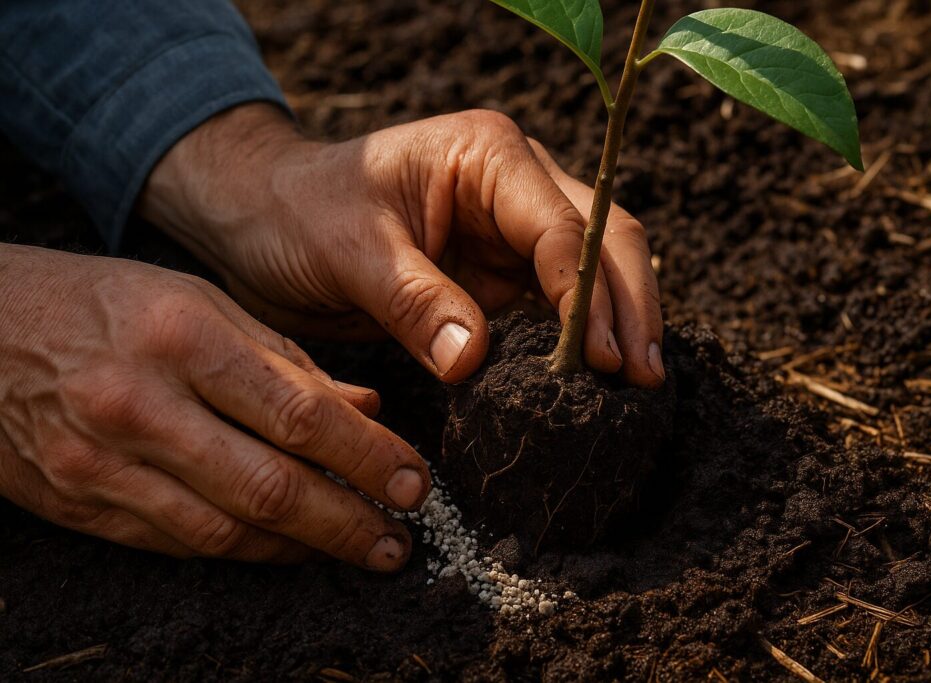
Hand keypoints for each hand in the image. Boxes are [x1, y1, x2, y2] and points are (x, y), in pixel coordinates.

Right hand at [0, 244, 428, 567]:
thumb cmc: (97, 303)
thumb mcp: (194, 300)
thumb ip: (282, 357)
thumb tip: (364, 405)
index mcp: (181, 336)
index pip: (299, 412)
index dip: (368, 456)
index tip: (414, 481)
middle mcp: (141, 403)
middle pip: (270, 484)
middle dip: (347, 520)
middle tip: (398, 538)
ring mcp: (103, 461)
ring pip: (226, 528)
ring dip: (302, 548)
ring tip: (356, 549)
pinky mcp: (79, 502)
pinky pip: (177, 543)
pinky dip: (242, 550)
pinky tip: (285, 547)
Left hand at [141, 105, 664, 386]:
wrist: (264, 220)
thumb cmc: (299, 213)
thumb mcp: (350, 251)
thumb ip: (414, 300)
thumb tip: (473, 360)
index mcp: (487, 156)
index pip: (560, 226)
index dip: (586, 294)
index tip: (599, 359)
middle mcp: (515, 185)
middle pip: (602, 239)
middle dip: (630, 306)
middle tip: (644, 377)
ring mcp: (512, 231)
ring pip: (592, 272)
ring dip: (618, 325)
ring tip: (639, 388)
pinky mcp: (499, 275)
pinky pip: (555, 306)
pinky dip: (580, 340)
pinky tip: (596, 381)